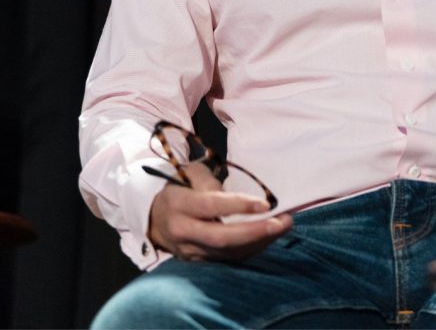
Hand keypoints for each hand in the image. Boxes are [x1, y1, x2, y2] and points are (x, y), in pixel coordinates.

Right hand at [148, 160, 292, 261]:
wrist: (152, 218)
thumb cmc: (178, 188)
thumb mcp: (188, 173)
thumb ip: (209, 182)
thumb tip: (236, 199)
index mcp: (178, 205)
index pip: (211, 206)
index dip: (239, 206)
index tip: (265, 204)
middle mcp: (183, 232)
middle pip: (221, 238)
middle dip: (255, 232)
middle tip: (282, 222)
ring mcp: (190, 251)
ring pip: (227, 253)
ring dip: (259, 242)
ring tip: (283, 227)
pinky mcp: (199, 262)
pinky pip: (228, 259)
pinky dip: (250, 250)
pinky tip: (268, 238)